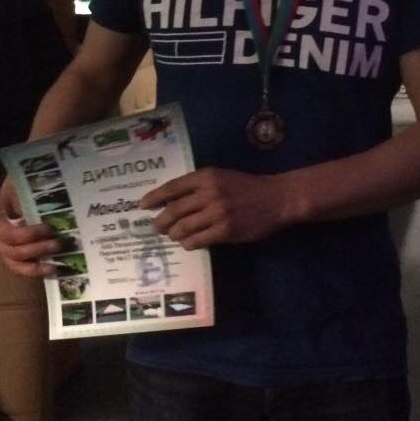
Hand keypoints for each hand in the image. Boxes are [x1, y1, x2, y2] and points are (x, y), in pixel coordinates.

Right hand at [0, 178, 60, 277]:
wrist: (22, 191)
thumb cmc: (22, 189)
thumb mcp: (23, 187)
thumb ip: (28, 200)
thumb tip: (44, 213)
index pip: (8, 235)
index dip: (28, 235)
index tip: (49, 228)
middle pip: (13, 252)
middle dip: (37, 249)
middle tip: (59, 243)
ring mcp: (4, 252)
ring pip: (16, 266)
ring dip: (37, 265)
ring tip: (55, 264)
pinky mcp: (15, 259)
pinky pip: (23, 270)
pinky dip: (37, 271)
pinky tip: (53, 269)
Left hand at [142, 168, 292, 249]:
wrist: (276, 199)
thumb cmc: (247, 187)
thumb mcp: (222, 177)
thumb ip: (199, 185)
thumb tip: (172, 200)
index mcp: (207, 176)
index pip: (173, 188)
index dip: (155, 197)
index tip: (143, 205)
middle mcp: (209, 193)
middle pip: (174, 210)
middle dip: (161, 221)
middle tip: (156, 227)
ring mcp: (217, 213)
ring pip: (183, 227)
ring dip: (173, 234)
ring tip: (172, 236)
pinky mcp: (225, 230)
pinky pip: (198, 240)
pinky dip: (189, 243)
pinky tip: (188, 243)